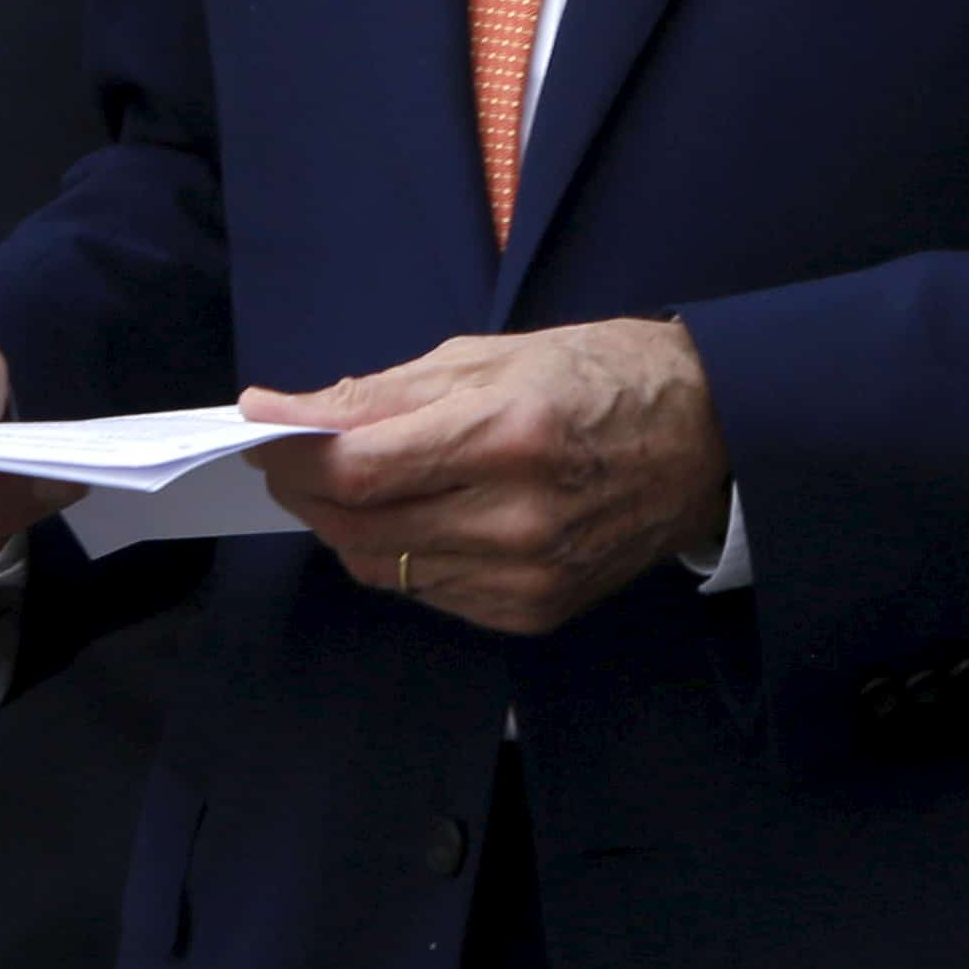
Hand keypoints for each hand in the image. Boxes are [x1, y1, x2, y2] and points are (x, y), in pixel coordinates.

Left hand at [244, 319, 730, 636]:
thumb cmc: (606, 376)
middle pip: (359, 524)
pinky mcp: (533, 613)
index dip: (292, 451)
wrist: (711, 440)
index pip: (360, 466)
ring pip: (384, 567)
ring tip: (351, 484)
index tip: (257, 424)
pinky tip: (418, 518)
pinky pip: (428, 593)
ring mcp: (527, 575)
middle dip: (306, 488)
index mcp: (509, 433)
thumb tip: (294, 413)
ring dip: (347, 525)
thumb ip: (388, 393)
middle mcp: (517, 516)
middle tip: (289, 456)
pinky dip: (403, 554)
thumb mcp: (497, 355)